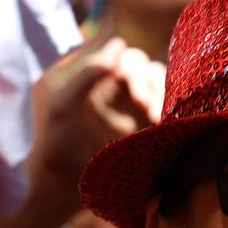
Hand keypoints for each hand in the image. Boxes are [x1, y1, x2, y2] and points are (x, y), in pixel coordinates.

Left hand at [30, 38, 161, 182]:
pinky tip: (163, 124)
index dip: (133, 67)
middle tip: (144, 106)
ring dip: (162, 96)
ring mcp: (136, 109)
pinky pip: (169, 109)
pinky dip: (171, 110)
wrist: (64, 184)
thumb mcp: (63, 104)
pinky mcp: (148, 128)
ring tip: (155, 118)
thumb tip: (118, 44)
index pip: (126, 58)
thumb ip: (87, 74)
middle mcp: (120, 90)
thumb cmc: (57, 142)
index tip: (131, 88)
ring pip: (162, 86)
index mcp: (99, 78)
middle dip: (149, 84)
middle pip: (148, 69)